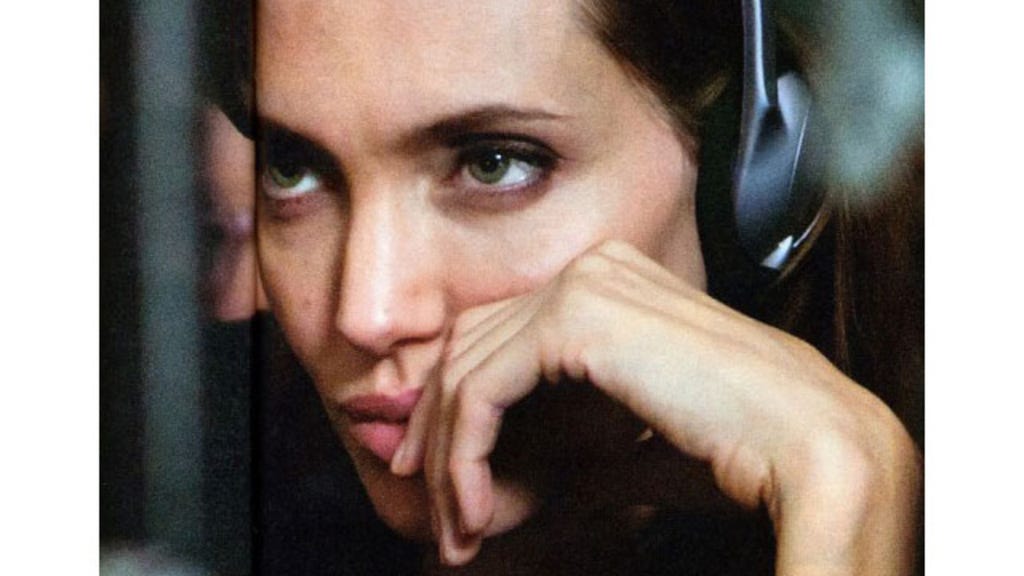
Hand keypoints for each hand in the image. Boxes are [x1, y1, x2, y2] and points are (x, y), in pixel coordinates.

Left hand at [391, 240, 920, 574]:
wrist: (804, 443)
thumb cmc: (736, 448)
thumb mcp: (634, 449)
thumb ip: (577, 454)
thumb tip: (531, 490)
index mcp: (611, 284)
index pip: (500, 338)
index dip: (461, 413)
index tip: (452, 483)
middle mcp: (590, 270)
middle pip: (470, 350)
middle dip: (442, 437)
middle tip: (443, 516)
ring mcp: (582, 285)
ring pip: (466, 372)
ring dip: (451, 460)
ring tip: (460, 530)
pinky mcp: (574, 319)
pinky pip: (482, 391)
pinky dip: (465, 456)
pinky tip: (479, 509)